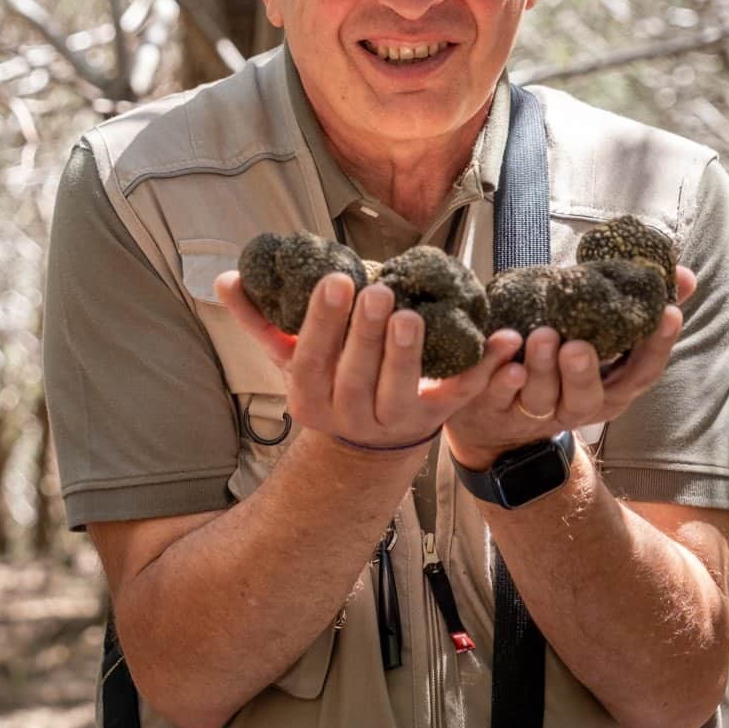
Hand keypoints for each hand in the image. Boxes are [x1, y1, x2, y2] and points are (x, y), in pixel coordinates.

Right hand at [216, 270, 522, 453]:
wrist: (364, 448)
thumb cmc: (325, 384)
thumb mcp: (287, 358)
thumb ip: (258, 319)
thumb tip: (226, 279)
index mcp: (309, 398)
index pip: (311, 360)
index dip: (323, 323)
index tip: (336, 281)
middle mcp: (349, 416)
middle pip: (355, 376)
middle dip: (365, 335)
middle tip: (377, 292)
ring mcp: (394, 422)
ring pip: (400, 392)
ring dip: (407, 355)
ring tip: (411, 315)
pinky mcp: (435, 420)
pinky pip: (460, 397)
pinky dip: (484, 371)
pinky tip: (502, 339)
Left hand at [445, 266, 695, 469]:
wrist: (495, 415)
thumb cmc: (559, 365)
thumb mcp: (599, 337)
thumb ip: (638, 309)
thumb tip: (684, 275)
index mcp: (610, 389)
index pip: (642, 373)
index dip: (657, 345)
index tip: (667, 312)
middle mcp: (577, 406)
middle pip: (586, 396)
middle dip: (583, 372)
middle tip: (576, 345)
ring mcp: (535, 412)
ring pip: (540, 397)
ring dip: (541, 368)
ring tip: (540, 336)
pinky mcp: (494, 410)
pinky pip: (496, 396)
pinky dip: (498, 376)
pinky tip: (502, 352)